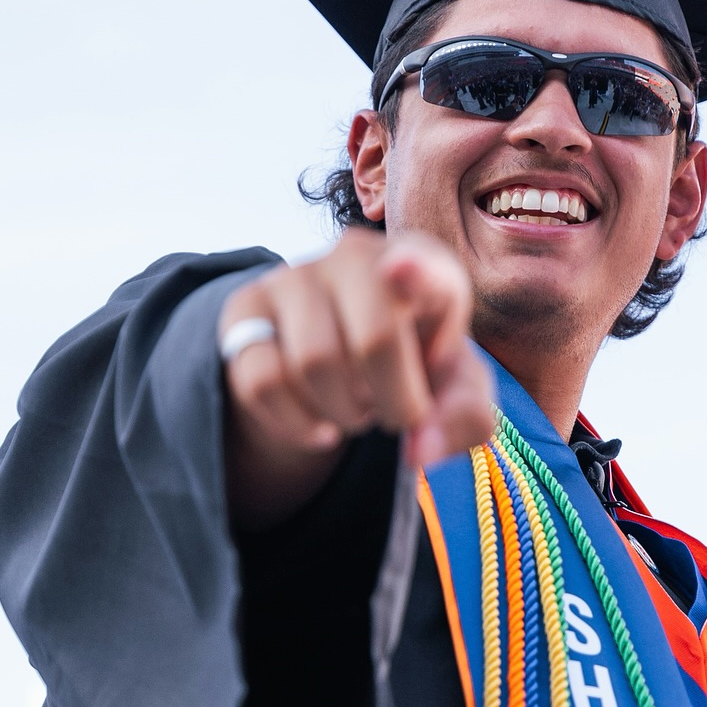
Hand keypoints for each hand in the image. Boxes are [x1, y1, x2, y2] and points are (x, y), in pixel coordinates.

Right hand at [221, 229, 496, 528]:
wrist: (346, 361)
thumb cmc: (415, 365)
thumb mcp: (455, 391)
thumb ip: (462, 417)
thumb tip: (418, 450)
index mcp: (422, 264)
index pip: (420, 264)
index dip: (414, 272)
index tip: (401, 270)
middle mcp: (354, 256)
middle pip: (375, 338)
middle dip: (394, 400)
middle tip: (398, 413)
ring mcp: (293, 277)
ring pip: (314, 362)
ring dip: (345, 412)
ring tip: (359, 407)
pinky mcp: (245, 310)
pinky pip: (262, 380)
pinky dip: (297, 423)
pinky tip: (320, 427)